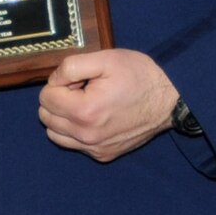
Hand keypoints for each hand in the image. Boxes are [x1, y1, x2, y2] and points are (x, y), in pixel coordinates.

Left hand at [37, 49, 178, 161]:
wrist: (170, 101)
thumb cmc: (139, 76)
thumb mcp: (105, 59)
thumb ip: (70, 67)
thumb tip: (54, 81)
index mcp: (85, 112)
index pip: (45, 97)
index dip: (59, 82)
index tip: (79, 79)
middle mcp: (87, 136)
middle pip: (46, 117)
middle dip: (59, 99)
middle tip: (82, 89)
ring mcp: (95, 149)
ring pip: (55, 134)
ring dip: (63, 117)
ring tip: (86, 103)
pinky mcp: (103, 155)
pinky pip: (73, 144)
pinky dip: (76, 131)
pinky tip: (95, 117)